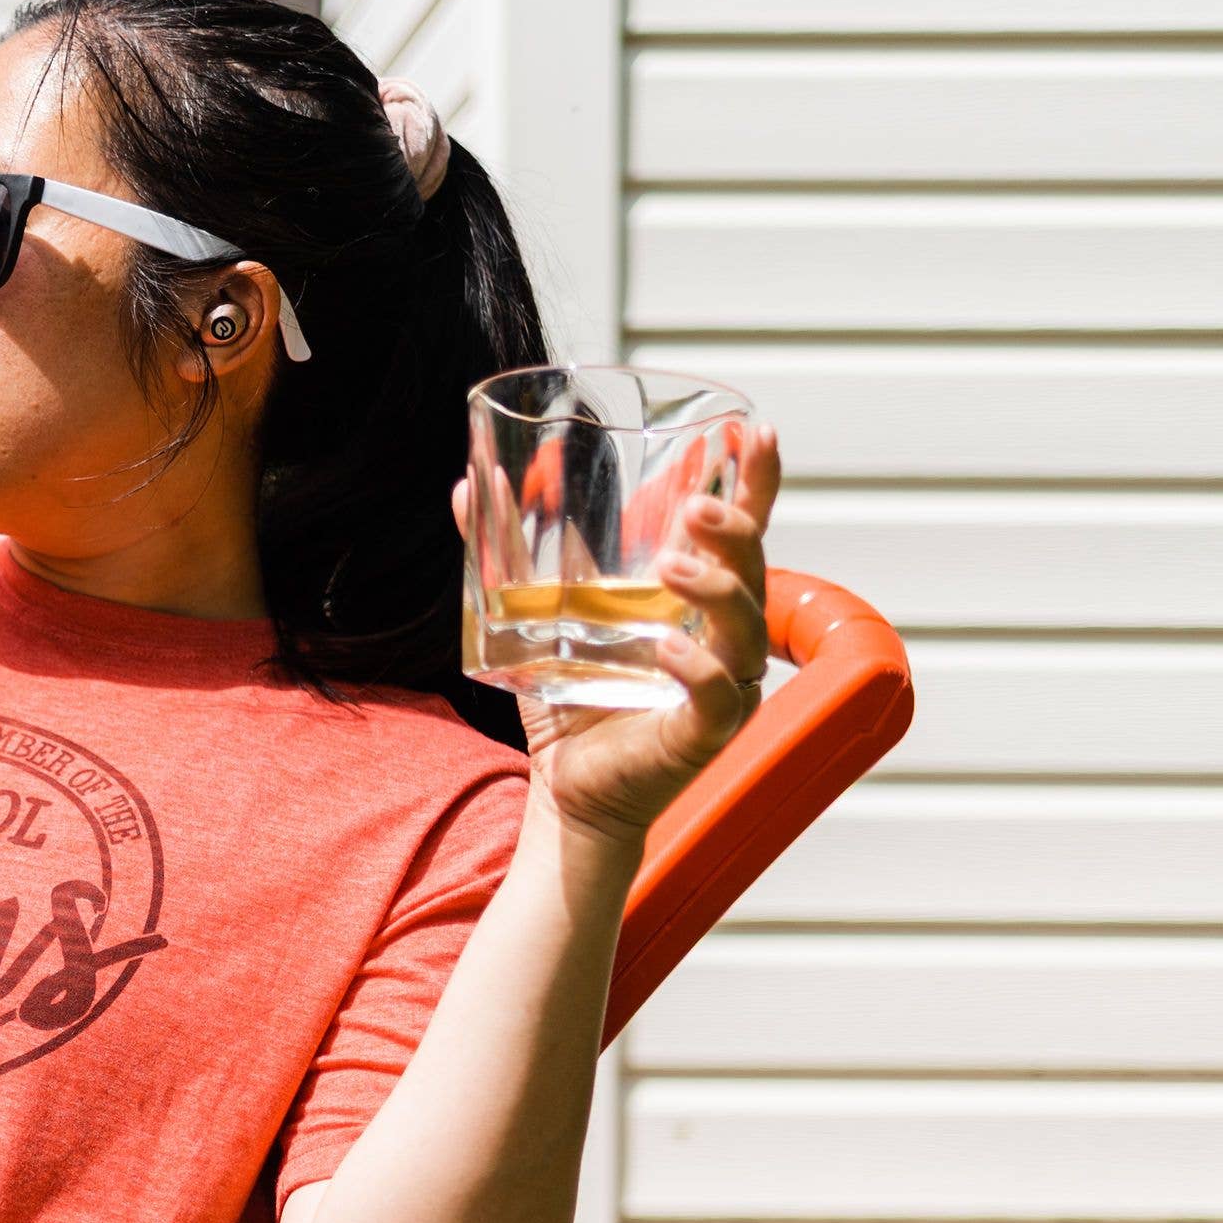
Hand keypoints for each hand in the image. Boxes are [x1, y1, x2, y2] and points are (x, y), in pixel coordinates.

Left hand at [460, 423, 782, 843]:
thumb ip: (511, 555)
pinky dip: (697, 672)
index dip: (756, 484)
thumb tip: (465, 488)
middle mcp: (720, 640)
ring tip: (673, 564)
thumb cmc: (569, 703)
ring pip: (745, 630)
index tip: (756, 431)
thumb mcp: (536, 618)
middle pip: (755, 570)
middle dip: (735, 531)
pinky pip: (719, 698)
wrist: (566, 791)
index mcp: (694, 604)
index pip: (740, 534)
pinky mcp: (702, 736)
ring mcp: (721, 688)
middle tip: (694, 507)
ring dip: (717, 589)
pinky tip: (670, 651)